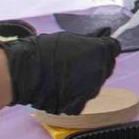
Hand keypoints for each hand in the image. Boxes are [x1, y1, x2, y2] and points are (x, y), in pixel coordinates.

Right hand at [1, 31, 121, 114]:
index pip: (114, 48)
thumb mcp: (70, 37)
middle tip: (77, 60)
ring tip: (65, 74)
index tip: (95, 47)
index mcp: (100, 52)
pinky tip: (61, 87)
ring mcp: (91, 91)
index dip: (104, 46)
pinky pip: (83, 97)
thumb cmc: (43, 51)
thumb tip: (106, 33)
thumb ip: (91, 38)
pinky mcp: (79, 105)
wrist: (24, 73)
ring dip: (87, 79)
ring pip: (95, 83)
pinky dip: (75, 93)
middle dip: (97, 62)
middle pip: (106, 66)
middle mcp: (100, 72)